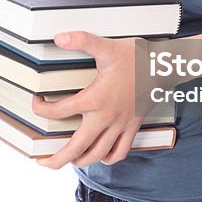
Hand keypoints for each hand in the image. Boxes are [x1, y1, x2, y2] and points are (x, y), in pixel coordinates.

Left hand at [31, 31, 150, 169]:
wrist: (163, 67)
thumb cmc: (137, 57)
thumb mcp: (107, 46)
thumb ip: (82, 41)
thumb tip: (60, 37)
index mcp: (95, 99)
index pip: (60, 111)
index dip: (42, 109)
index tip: (38, 103)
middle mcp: (106, 117)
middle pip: (77, 146)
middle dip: (58, 159)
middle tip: (44, 163)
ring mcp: (120, 125)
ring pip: (98, 153)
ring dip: (81, 161)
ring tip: (70, 161)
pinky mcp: (132, 127)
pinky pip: (120, 151)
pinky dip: (109, 158)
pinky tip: (101, 156)